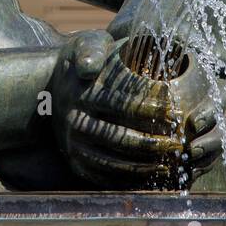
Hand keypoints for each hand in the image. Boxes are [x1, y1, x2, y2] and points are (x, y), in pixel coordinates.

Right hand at [49, 29, 219, 188]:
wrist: (47, 88)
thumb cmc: (81, 61)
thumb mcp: (85, 46)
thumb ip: (91, 49)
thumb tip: (89, 68)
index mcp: (82, 95)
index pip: (124, 104)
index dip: (153, 109)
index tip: (175, 111)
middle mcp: (75, 122)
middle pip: (121, 138)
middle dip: (154, 142)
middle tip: (179, 143)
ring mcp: (73, 145)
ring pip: (114, 162)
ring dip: (145, 164)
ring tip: (170, 162)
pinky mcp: (74, 161)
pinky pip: (103, 176)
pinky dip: (128, 179)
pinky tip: (149, 175)